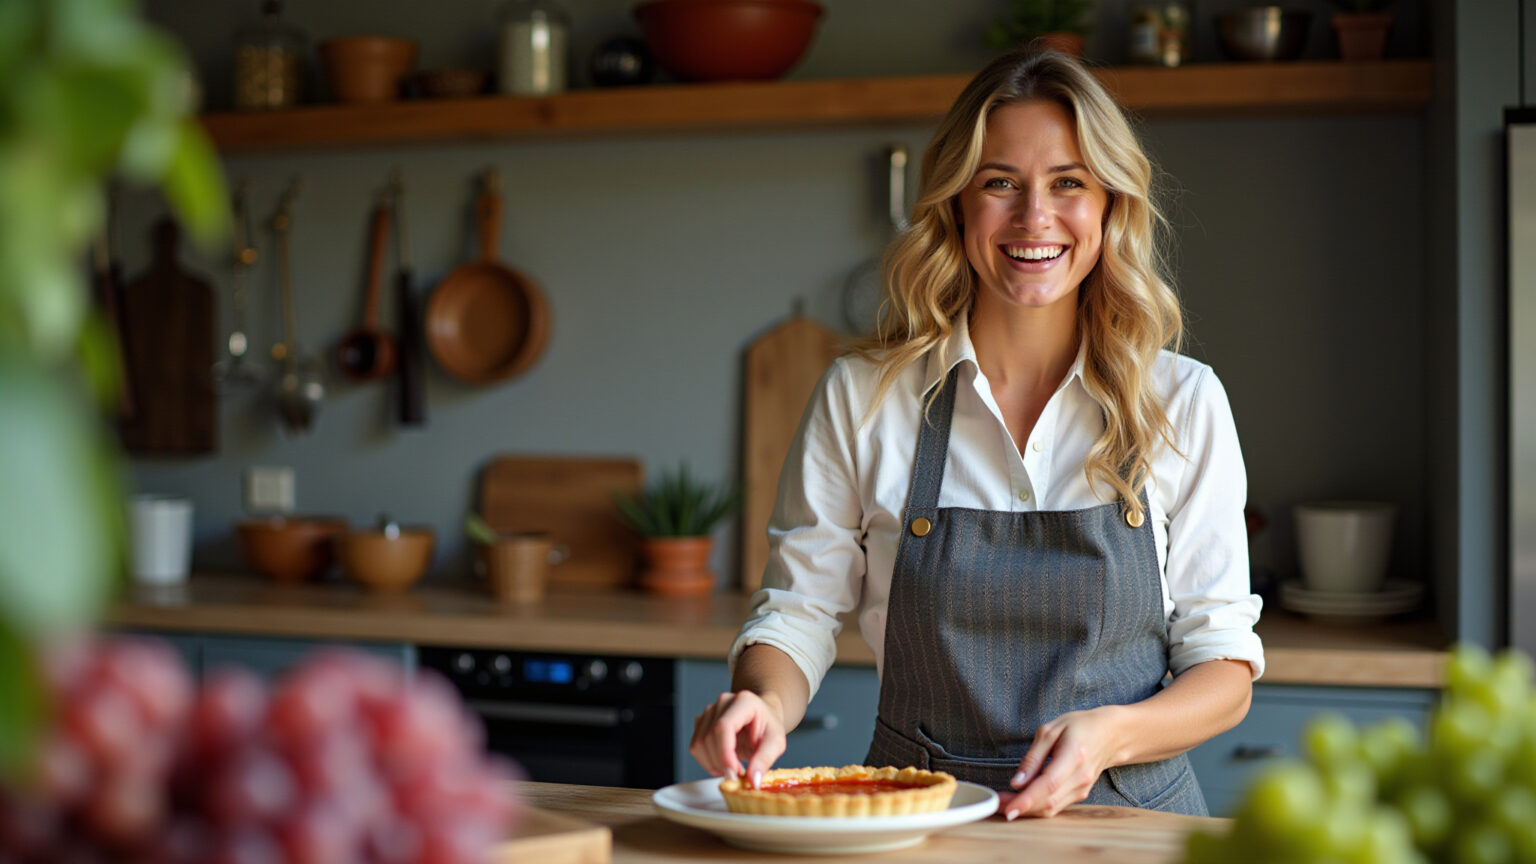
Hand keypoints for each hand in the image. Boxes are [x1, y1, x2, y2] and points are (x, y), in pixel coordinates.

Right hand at [688, 689, 786, 785]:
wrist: (762, 717)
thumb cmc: (768, 726)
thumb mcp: (776, 743)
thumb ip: (765, 760)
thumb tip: (753, 780)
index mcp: (744, 701)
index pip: (724, 726)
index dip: (724, 753)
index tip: (733, 774)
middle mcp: (723, 702)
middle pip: (709, 737)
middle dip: (721, 763)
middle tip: (738, 775)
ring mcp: (709, 711)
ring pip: (699, 744)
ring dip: (713, 764)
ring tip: (732, 769)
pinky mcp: (701, 722)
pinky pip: (695, 747)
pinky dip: (707, 761)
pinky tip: (722, 763)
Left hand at [996, 706, 1127, 818]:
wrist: (1111, 734)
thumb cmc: (1080, 726)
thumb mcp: (1050, 730)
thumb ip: (1033, 757)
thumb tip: (1017, 781)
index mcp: (1073, 756)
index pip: (1048, 784)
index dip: (1027, 799)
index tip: (1008, 808)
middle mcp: (1080, 778)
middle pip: (1048, 801)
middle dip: (1020, 807)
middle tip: (995, 805)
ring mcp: (1082, 789)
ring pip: (1051, 808)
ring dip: (1026, 810)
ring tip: (1003, 804)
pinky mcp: (1080, 794)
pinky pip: (1056, 806)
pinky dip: (1037, 807)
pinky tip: (1021, 801)